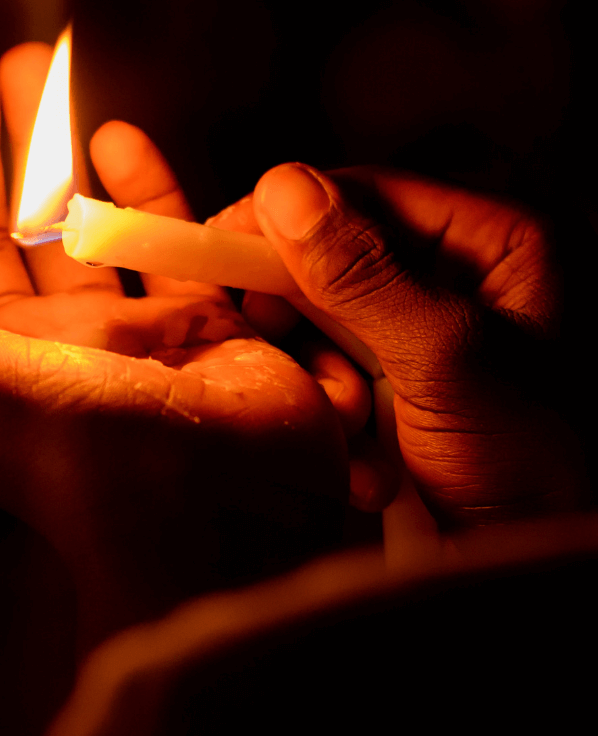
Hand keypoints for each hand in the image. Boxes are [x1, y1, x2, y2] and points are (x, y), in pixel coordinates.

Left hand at [0, 45, 347, 645]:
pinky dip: (140, 185)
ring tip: (33, 72)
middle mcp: (34, 351)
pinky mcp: (191, 321)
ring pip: (67, 224)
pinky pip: (159, 238)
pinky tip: (114, 135)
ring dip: (44, 149)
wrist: (187, 491)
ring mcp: (114, 334)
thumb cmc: (45, 440)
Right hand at [219, 163, 587, 526]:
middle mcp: (464, 273)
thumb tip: (285, 190)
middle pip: (342, 249)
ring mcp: (428, 326)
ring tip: (341, 416)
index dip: (292, 211)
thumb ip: (364, 276)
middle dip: (305, 304)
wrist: (530, 564)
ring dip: (315, 359)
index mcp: (501, 242)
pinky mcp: (400, 372)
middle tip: (268, 331)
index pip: (373, 191)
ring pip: (327, 307)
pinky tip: (351, 437)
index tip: (223, 239)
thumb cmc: (527, 469)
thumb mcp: (445, 361)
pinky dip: (325, 392)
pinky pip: (333, 355)